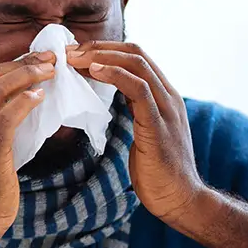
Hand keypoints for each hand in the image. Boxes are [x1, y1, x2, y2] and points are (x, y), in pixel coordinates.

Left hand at [66, 41, 205, 223]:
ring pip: (137, 64)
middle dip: (99, 47)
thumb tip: (110, 100)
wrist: (179, 199)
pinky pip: (139, 88)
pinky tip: (93, 71)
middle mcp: (168, 96)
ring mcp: (166, 108)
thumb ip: (134, 111)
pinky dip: (115, 74)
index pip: (136, 57)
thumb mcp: (143, 132)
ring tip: (73, 57)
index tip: (75, 54)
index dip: (104, 50)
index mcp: (164, 96)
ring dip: (101, 56)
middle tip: (68, 51)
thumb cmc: (157, 172)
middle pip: (135, 53)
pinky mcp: (159, 124)